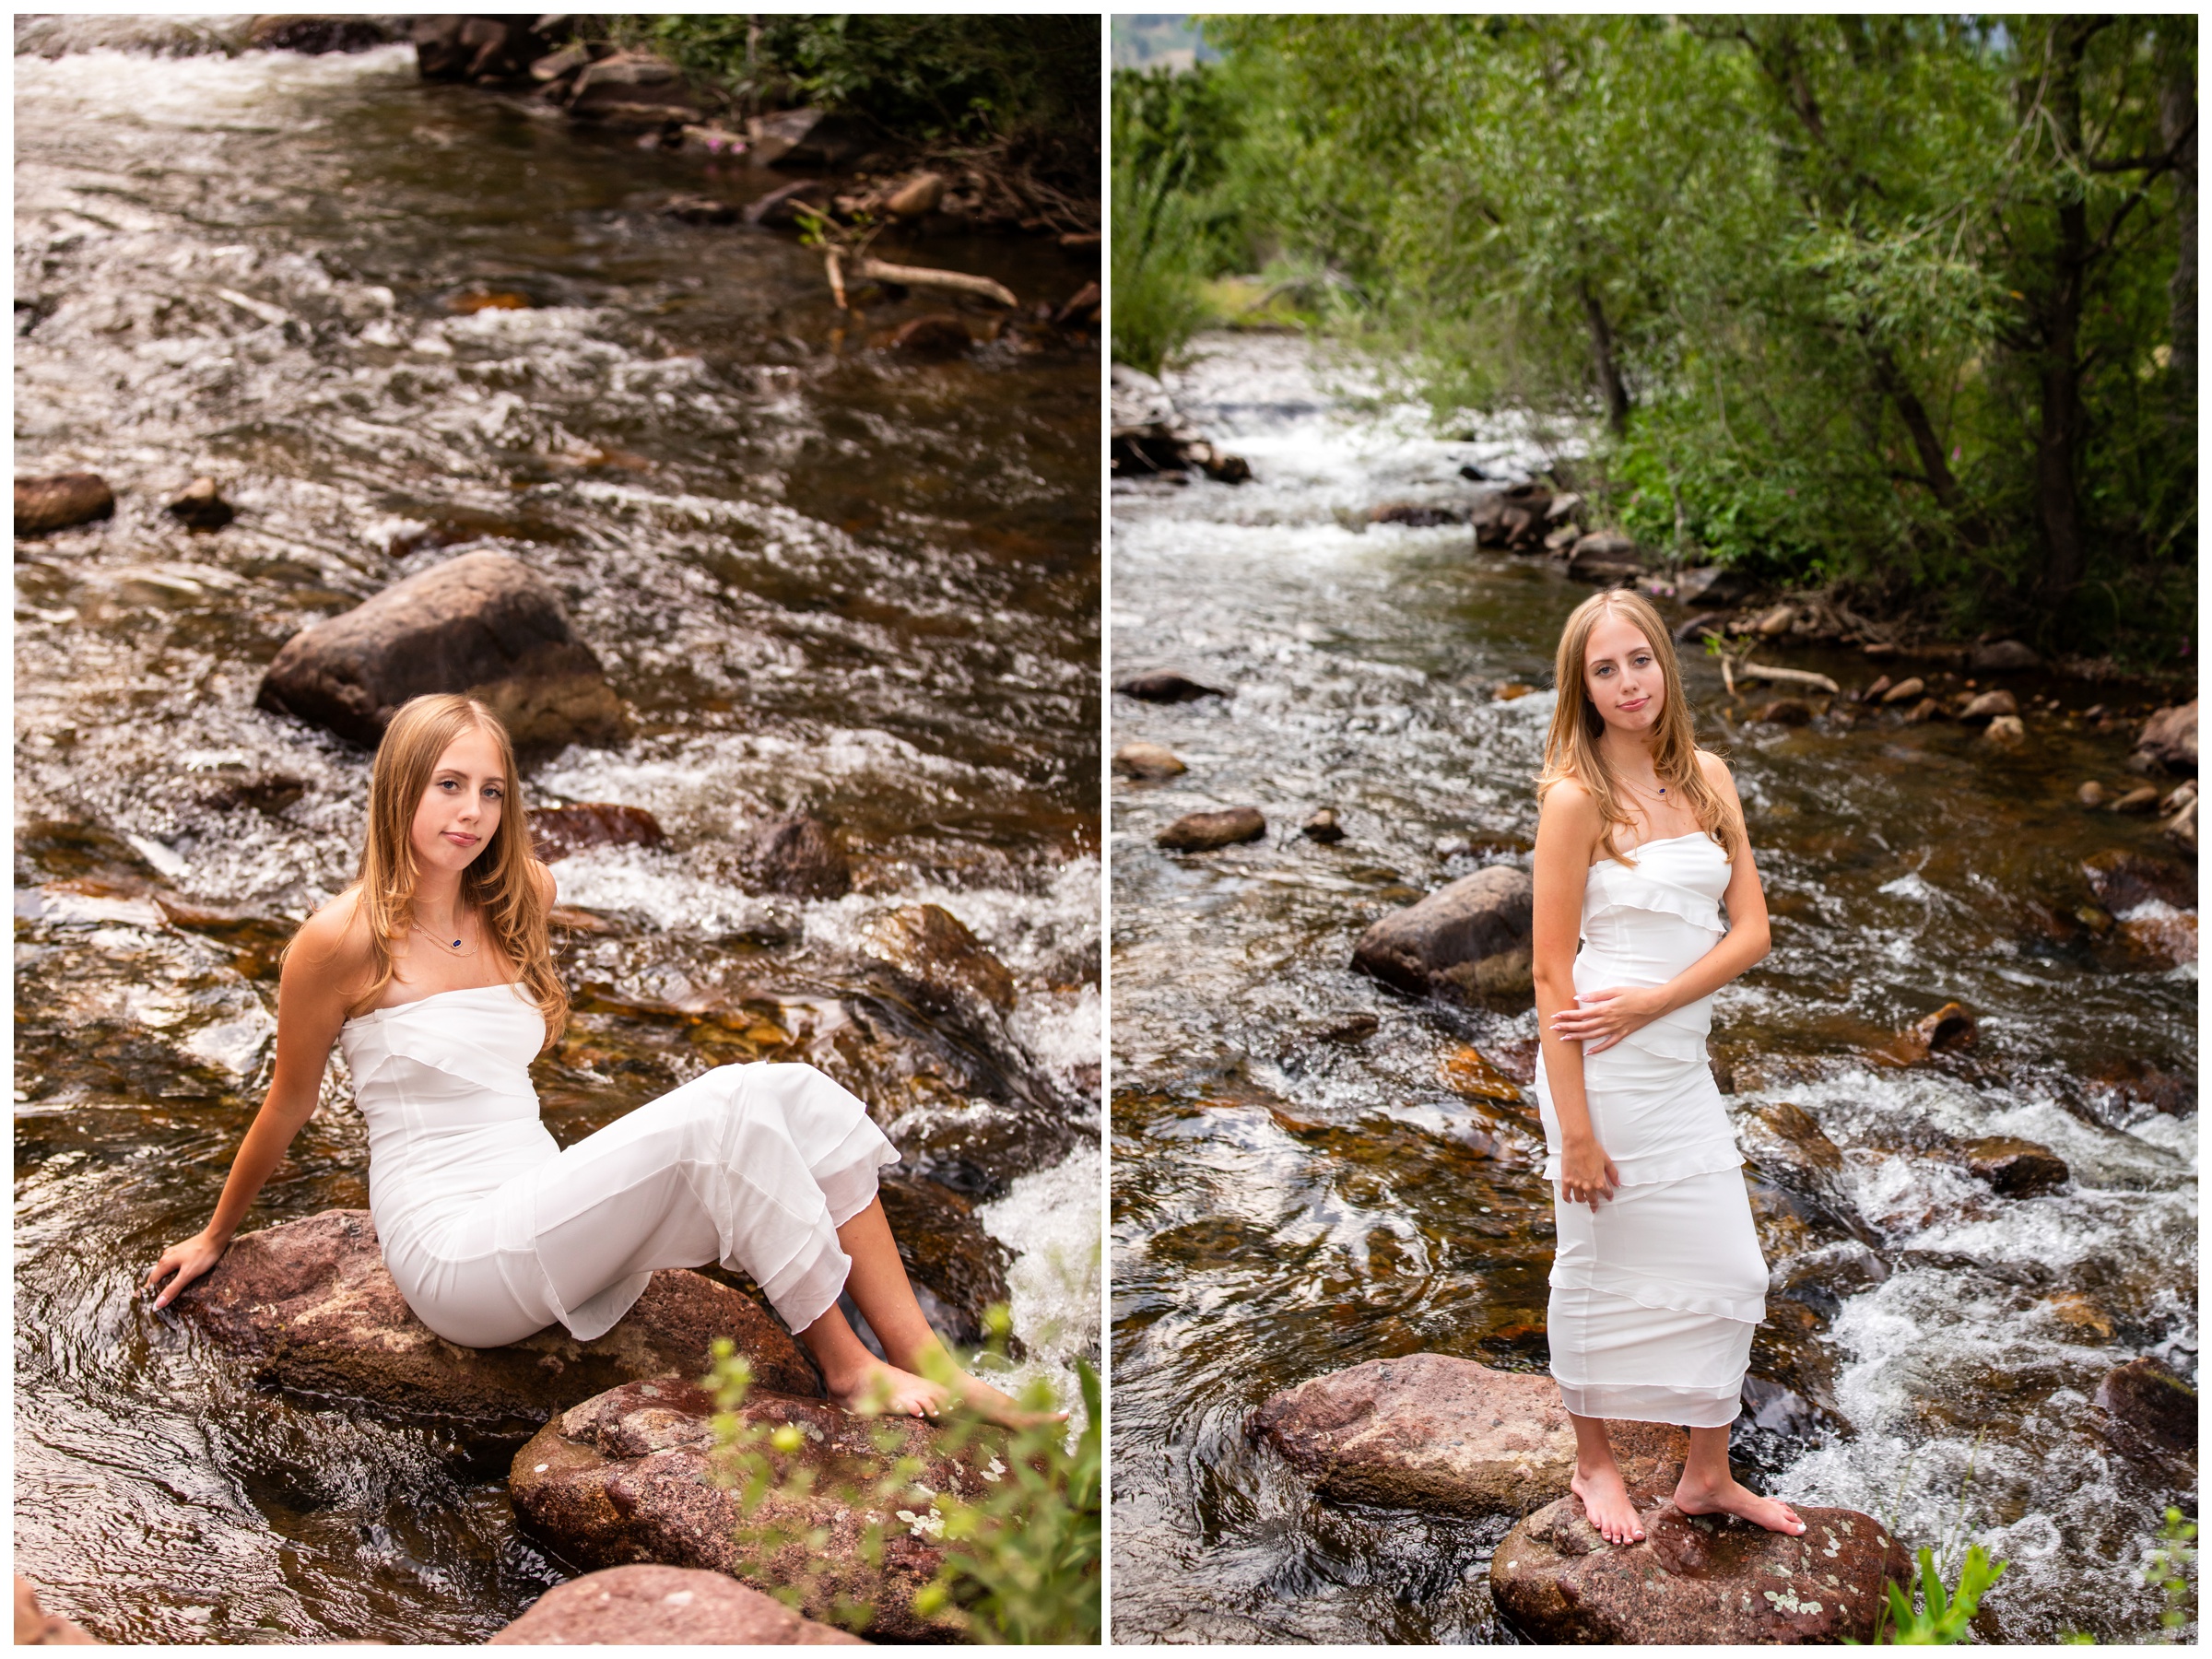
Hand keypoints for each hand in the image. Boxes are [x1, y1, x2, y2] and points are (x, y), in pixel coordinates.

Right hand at [146, 1230, 226, 1310]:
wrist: (216, 1237)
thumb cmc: (203, 1254)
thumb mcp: (188, 1274)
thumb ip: (172, 1289)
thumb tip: (157, 1304)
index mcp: (165, 1263)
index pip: (152, 1281)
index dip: (150, 1292)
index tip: (150, 1303)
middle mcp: (166, 1256)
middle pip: (157, 1274)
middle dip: (155, 1286)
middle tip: (156, 1298)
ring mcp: (175, 1252)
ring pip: (164, 1268)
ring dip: (163, 1278)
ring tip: (165, 1289)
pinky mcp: (183, 1250)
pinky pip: (173, 1263)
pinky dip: (171, 1271)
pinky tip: (177, 1275)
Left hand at [1549, 986, 1665, 1055]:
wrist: (1655, 1004)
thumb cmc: (1635, 994)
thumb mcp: (1615, 990)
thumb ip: (1596, 995)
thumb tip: (1579, 997)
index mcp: (1605, 1009)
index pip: (1581, 1014)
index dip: (1567, 1015)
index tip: (1556, 1015)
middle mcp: (1608, 1021)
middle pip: (1583, 1027)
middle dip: (1567, 1027)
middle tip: (1554, 1028)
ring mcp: (1616, 1029)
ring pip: (1592, 1036)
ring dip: (1577, 1038)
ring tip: (1565, 1039)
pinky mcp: (1623, 1034)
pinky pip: (1608, 1044)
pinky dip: (1597, 1049)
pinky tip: (1588, 1052)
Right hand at [1558, 1138, 1620, 1210]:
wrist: (1578, 1142)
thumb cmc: (1592, 1149)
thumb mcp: (1607, 1161)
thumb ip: (1613, 1174)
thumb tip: (1618, 1183)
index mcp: (1599, 1181)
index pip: (1606, 1193)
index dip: (1609, 1195)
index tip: (1609, 1197)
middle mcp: (1588, 1186)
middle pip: (1592, 1200)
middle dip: (1595, 1204)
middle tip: (1595, 1206)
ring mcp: (1576, 1184)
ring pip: (1580, 1199)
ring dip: (1583, 1200)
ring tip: (1584, 1200)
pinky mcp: (1567, 1180)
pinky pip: (1566, 1194)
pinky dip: (1568, 1199)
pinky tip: (1570, 1200)